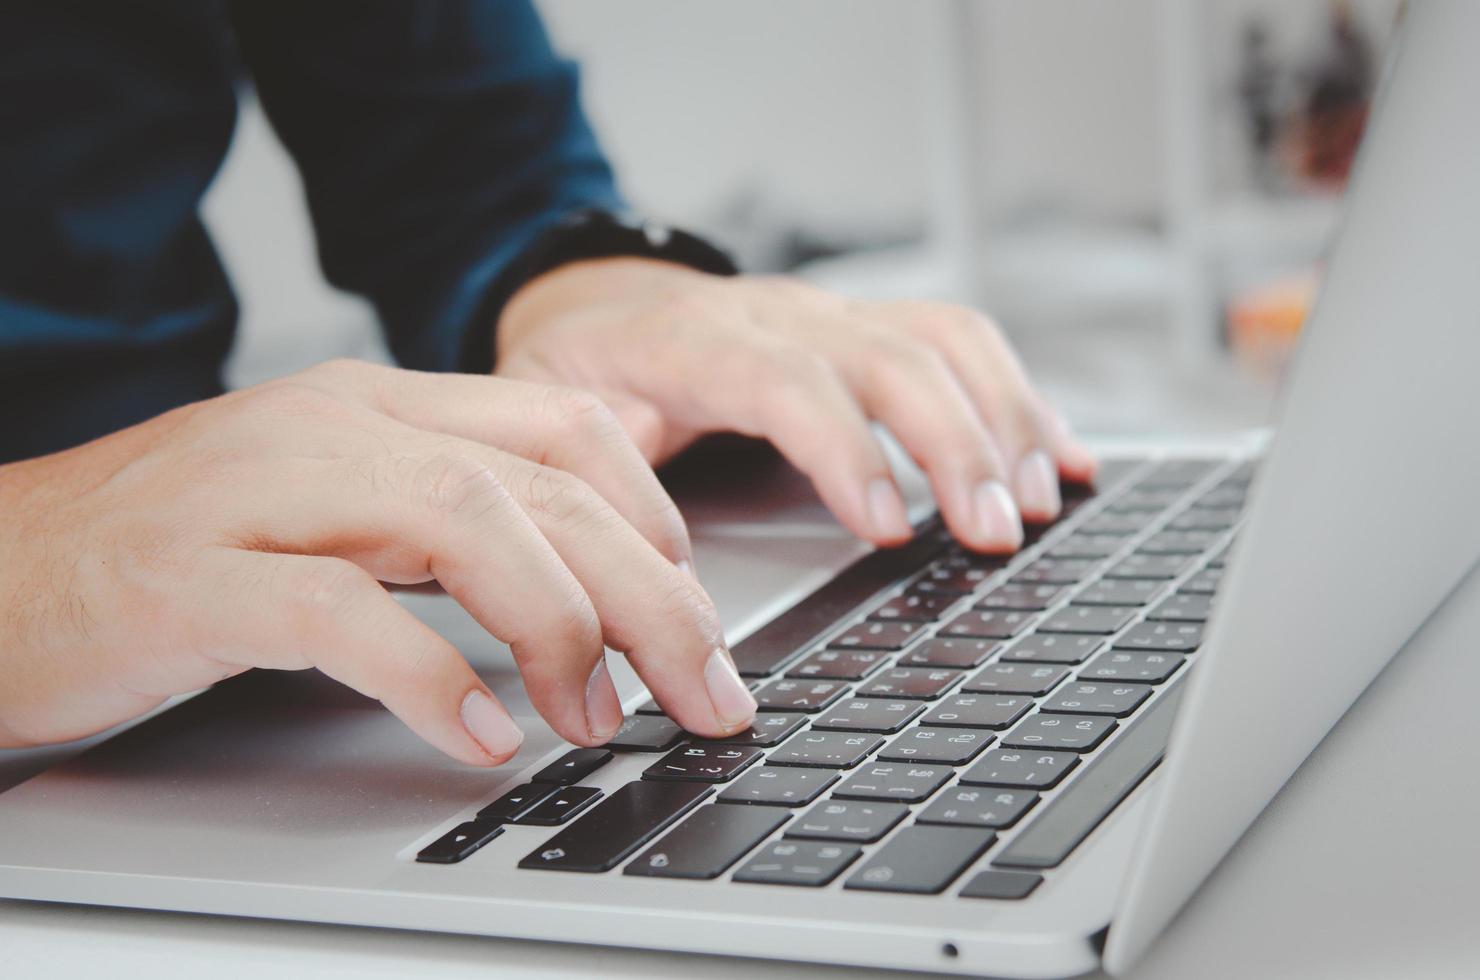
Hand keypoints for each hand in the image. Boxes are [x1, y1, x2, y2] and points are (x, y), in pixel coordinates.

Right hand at [0, 360, 756, 759]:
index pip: (562, 426)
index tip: (697, 603)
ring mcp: (262, 490)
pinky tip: (483, 737)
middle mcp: (335, 427)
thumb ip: (448, 529)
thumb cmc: (174, 553)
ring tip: (605, 716)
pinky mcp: (193, 576)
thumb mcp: (335, 513)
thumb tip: (585, 593)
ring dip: (562, 627)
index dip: (654, 514)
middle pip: (542, 484)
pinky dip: (429, 679)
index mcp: (380, 406)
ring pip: (464, 520)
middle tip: (708, 689)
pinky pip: (338, 613)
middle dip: (653, 593)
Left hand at [496, 258, 1095, 552]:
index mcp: (692, 340)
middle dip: (954, 444)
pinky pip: (958, 343)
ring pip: (941, 340)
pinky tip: (1059, 454)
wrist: (596, 306)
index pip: (787, 380)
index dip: (847, 450)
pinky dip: (1018, 398)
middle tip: (993, 531)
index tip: (890, 528)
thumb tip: (644, 560)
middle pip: (890, 355)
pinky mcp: (864, 329)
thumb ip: (592, 472)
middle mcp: (776, 316)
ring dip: (1003, 418)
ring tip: (1039, 499)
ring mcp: (829, 317)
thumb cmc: (579, 371)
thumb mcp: (550, 415)